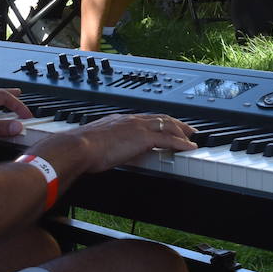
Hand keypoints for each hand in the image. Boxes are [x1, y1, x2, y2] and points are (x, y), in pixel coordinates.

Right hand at [72, 113, 198, 172]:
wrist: (79, 147)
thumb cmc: (82, 148)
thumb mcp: (97, 143)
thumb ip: (107, 145)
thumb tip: (109, 153)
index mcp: (120, 120)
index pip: (146, 118)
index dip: (159, 121)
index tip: (166, 125)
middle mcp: (131, 120)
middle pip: (161, 118)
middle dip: (177, 123)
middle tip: (188, 129)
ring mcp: (138, 128)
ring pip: (168, 127)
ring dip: (183, 132)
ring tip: (193, 138)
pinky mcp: (143, 138)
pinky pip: (169, 140)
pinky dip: (181, 143)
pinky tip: (189, 147)